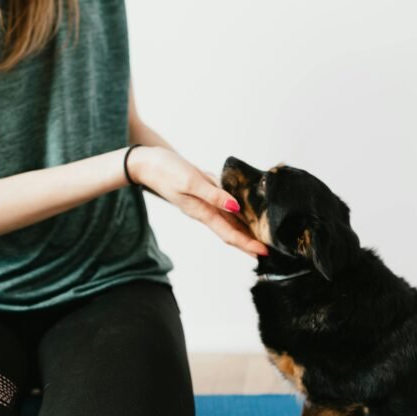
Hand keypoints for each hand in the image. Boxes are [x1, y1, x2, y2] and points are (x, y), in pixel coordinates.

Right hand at [128, 146, 268, 257]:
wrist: (146, 163)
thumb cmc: (165, 170)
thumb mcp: (190, 181)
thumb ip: (213, 195)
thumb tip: (235, 206)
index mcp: (202, 212)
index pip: (229, 233)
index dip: (247, 244)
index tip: (264, 252)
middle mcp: (205, 211)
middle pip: (231, 232)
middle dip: (249, 243)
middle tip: (269, 251)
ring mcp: (204, 203)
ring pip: (229, 221)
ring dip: (245, 231)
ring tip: (263, 237)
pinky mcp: (204, 193)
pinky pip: (225, 207)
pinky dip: (237, 213)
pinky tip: (247, 213)